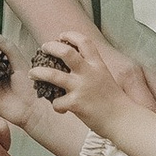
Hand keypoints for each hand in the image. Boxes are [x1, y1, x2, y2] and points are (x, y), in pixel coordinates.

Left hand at [31, 30, 142, 145]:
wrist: (123, 120)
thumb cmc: (115, 102)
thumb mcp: (106, 78)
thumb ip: (92, 71)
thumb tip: (76, 68)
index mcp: (98, 65)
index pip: (84, 42)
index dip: (71, 35)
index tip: (61, 35)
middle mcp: (89, 73)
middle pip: (66, 52)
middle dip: (51, 47)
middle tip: (44, 47)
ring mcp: (81, 88)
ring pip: (52, 75)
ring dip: (39, 73)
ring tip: (33, 73)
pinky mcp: (75, 103)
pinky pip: (57, 102)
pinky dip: (56, 105)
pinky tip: (59, 108)